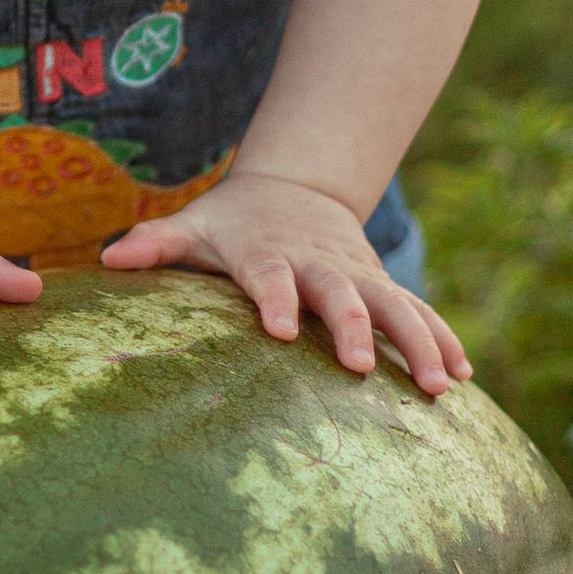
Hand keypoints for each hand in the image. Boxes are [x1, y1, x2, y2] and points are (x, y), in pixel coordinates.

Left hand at [101, 170, 470, 399]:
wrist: (297, 187)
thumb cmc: (234, 221)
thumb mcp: (195, 224)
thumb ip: (155, 242)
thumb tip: (109, 261)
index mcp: (268, 252)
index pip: (269, 275)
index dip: (275, 298)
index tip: (278, 330)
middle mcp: (320, 263)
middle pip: (341, 293)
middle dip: (355, 327)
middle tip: (362, 367)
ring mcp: (359, 274)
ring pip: (396, 305)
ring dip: (418, 342)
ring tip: (437, 386)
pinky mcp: (383, 285)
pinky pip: (419, 312)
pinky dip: (443, 339)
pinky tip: (462, 377)